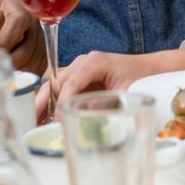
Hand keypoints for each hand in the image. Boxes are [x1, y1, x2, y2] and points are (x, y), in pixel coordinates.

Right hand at [33, 46, 184, 121]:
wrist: (152, 69)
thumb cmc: (140, 78)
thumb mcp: (124, 94)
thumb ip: (103, 104)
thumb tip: (83, 117)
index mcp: (94, 62)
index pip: (70, 84)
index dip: (61, 104)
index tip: (56, 121)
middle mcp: (84, 62)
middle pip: (57, 82)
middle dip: (43, 102)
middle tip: (32, 122)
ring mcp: (81, 68)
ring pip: (56, 85)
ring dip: (46, 103)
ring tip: (35, 123)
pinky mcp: (81, 76)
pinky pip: (64, 88)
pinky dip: (55, 102)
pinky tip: (48, 117)